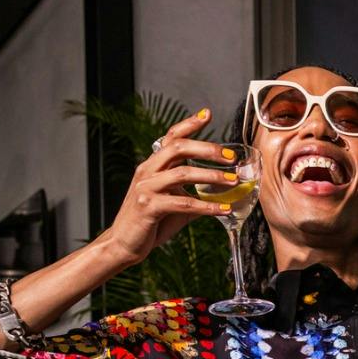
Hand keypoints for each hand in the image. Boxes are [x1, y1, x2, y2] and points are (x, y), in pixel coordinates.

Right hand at [100, 107, 242, 266]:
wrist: (124, 244)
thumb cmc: (150, 223)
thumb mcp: (174, 205)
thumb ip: (194, 196)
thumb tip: (223, 195)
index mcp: (152, 165)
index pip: (171, 137)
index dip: (189, 124)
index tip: (207, 114)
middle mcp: (148, 171)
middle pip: (178, 148)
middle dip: (207, 148)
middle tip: (231, 155)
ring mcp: (146, 187)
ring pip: (182, 173)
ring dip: (211, 175)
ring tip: (233, 180)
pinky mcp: (149, 207)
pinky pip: (183, 203)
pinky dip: (207, 206)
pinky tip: (224, 209)